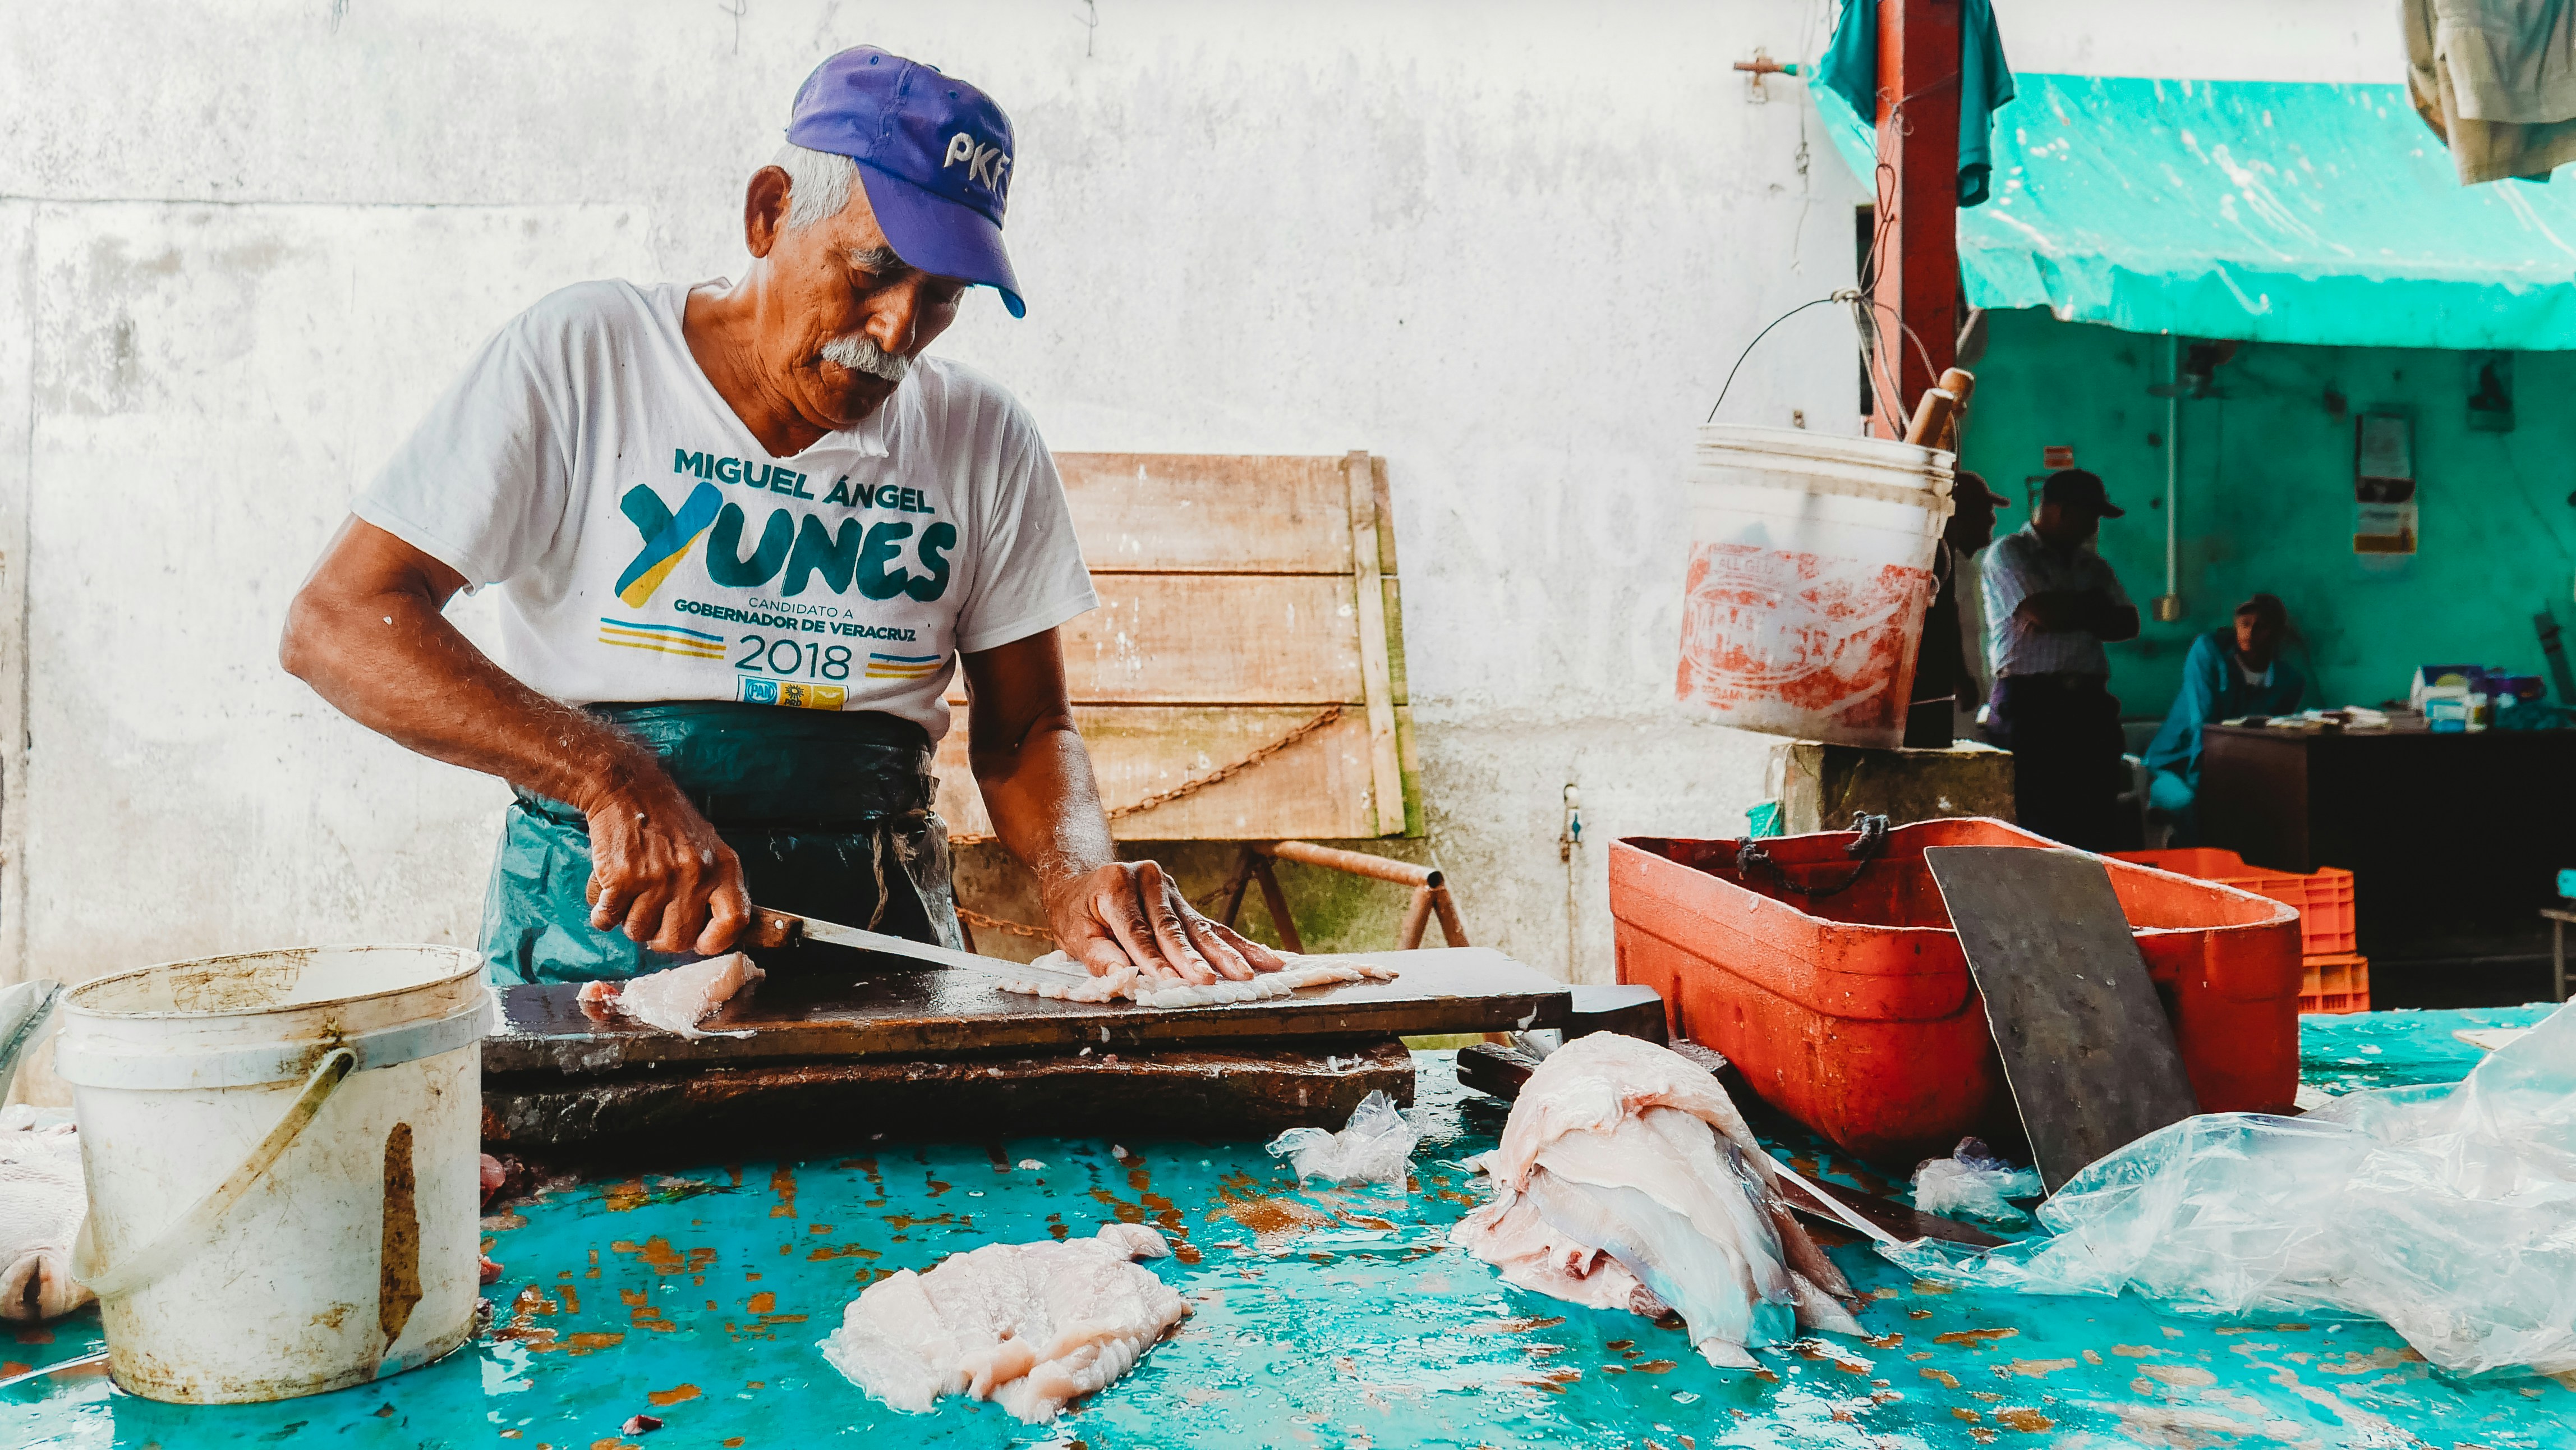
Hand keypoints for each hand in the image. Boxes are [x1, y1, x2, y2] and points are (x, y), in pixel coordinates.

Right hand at [579, 765, 750, 954]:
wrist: (628, 788)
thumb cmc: (668, 821)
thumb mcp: (708, 846)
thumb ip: (714, 886)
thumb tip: (710, 935)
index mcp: (722, 867)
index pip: (735, 920)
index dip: (717, 941)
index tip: (700, 943)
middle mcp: (694, 875)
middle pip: (678, 939)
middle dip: (661, 938)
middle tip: (653, 920)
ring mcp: (657, 878)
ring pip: (639, 932)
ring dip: (630, 922)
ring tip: (632, 896)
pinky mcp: (622, 878)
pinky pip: (608, 920)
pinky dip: (603, 914)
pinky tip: (608, 895)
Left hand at [1046, 859, 1289, 985]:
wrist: (1083, 883)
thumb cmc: (1077, 913)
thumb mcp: (1074, 934)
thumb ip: (1098, 955)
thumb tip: (1120, 976)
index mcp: (1115, 885)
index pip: (1138, 931)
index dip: (1154, 960)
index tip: (1170, 983)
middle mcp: (1147, 880)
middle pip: (1173, 928)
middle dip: (1195, 959)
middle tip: (1214, 981)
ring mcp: (1169, 888)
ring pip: (1199, 927)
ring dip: (1226, 954)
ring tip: (1249, 974)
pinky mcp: (1184, 901)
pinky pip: (1212, 926)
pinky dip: (1238, 945)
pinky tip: (1265, 957)